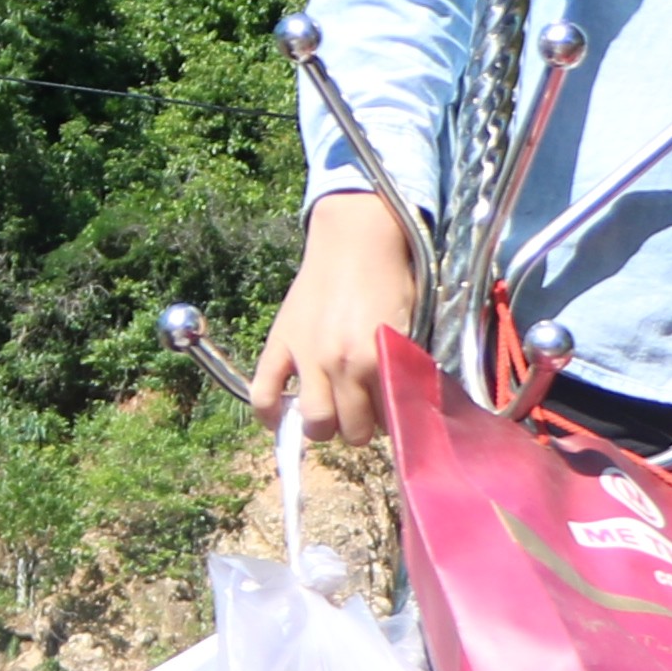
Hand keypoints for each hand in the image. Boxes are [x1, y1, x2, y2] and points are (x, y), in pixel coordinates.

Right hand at [250, 191, 420, 446]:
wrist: (354, 240)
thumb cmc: (389, 279)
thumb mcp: (408, 326)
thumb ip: (400, 367)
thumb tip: (400, 403)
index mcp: (375, 359)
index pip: (386, 420)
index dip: (392, 420)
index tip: (391, 411)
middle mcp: (339, 364)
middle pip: (350, 430)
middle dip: (361, 426)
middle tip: (364, 409)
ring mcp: (306, 356)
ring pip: (313, 423)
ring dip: (325, 425)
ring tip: (331, 410)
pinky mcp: (280, 344)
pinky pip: (263, 394)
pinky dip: (269, 414)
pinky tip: (280, 417)